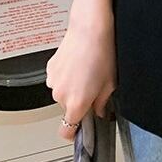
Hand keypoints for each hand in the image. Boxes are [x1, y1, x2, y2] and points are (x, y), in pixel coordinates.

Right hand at [45, 2, 116, 140]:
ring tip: (88, 70)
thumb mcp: (111, 82)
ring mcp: (53, 82)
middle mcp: (61, 96)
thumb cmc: (103, 52)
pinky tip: (79, 63)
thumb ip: (103, 102)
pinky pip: (59, 79)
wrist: (90, 28)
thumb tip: (99, 110)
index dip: (75, 133)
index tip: (82, 129)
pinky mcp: (50, 69)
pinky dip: (67, 75)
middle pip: (68, 109)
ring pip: (63, 93)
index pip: (67, 132)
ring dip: (73, 87)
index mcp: (76, 103)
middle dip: (80, 102)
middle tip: (95, 87)